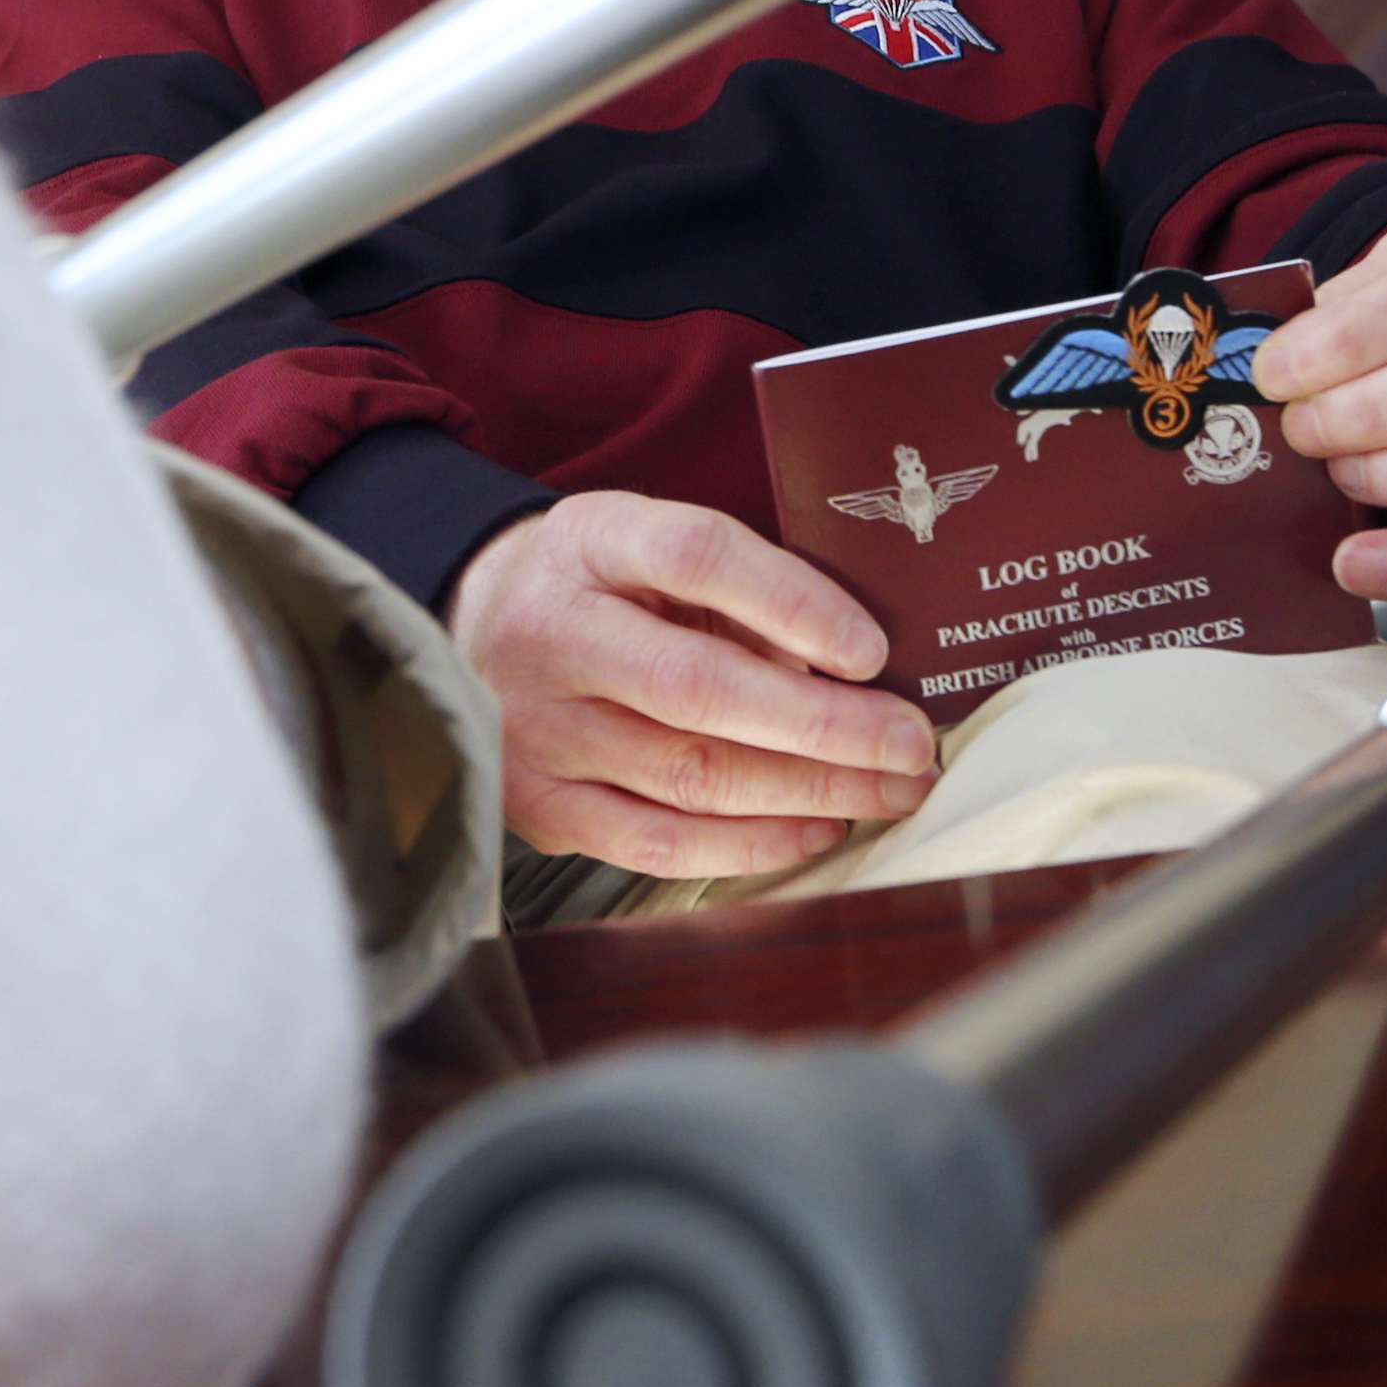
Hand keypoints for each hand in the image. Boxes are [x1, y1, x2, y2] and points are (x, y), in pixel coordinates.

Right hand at [447, 493, 942, 878]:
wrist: (474, 629)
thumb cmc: (602, 588)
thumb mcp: (653, 549)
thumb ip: (739, 594)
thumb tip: (853, 672)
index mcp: (590, 542)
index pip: (695, 558)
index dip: (791, 603)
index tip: (871, 649)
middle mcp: (551, 634)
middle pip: (699, 687)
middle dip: (826, 726)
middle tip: (912, 744)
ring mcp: (538, 729)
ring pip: (690, 775)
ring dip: (809, 789)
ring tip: (889, 789)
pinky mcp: (538, 805)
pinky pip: (656, 843)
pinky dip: (749, 844)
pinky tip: (816, 827)